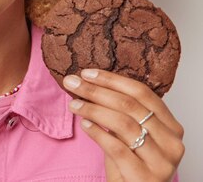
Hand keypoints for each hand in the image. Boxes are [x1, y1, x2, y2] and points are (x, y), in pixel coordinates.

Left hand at [63, 69, 183, 181]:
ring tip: (74, 104)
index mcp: (171, 125)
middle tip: (72, 83)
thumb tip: (88, 82)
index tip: (87, 73)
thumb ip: (121, 111)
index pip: (142, 93)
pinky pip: (117, 148)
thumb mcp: (130, 134)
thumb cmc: (130, 163)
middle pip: (130, 106)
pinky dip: (97, 133)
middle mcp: (172, 142)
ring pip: (123, 124)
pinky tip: (84, 124)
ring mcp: (161, 161)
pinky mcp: (145, 176)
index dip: (112, 80)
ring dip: (93, 110)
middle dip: (96, 91)